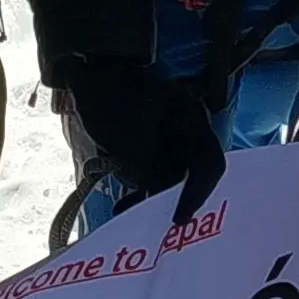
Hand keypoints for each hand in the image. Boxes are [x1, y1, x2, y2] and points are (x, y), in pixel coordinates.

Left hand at [72, 70, 228, 228]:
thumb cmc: (112, 95)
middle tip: (158, 228)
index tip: (178, 218)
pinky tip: (122, 207)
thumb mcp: (130, 134)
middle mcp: (189, 132)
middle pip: (193, 176)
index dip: (197, 194)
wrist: (89, 70)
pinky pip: (155, 176)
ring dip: (153, 200)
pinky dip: (141, 191)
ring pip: (172, 181)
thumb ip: (152, 168)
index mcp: (192, 120)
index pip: (208, 164)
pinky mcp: (155, 148)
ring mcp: (172, 141)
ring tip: (129, 214)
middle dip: (175, 202)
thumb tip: (161, 194)